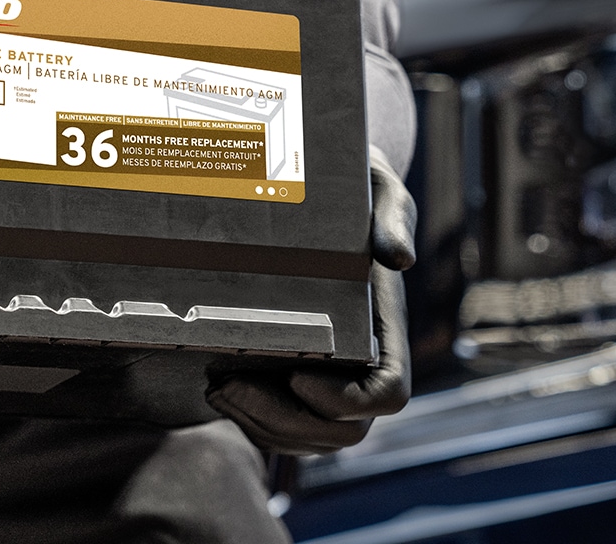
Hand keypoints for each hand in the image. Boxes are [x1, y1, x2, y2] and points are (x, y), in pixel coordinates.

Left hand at [207, 147, 416, 454]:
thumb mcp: (378, 187)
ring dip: (263, 425)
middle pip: (344, 430)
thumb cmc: (357, 183)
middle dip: (285, 421)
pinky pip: (284, 422)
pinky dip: (253, 419)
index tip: (296, 376)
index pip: (386, 393)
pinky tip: (218, 388)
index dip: (344, 401)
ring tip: (217, 389)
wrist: (329, 179)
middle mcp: (364, 359)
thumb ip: (391, 217)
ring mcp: (332, 373)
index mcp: (387, 326)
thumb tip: (398, 257)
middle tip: (229, 386)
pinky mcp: (297, 371)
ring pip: (311, 436)